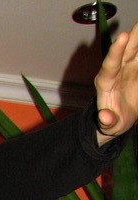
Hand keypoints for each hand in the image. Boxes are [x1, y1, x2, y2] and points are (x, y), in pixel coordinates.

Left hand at [95, 21, 137, 143]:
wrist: (120, 117)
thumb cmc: (113, 121)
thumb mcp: (109, 126)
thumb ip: (107, 121)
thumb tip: (104, 117)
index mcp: (105, 82)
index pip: (110, 64)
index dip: (116, 50)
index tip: (123, 36)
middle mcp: (117, 69)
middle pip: (126, 50)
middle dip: (134, 35)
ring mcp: (129, 65)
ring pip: (136, 47)